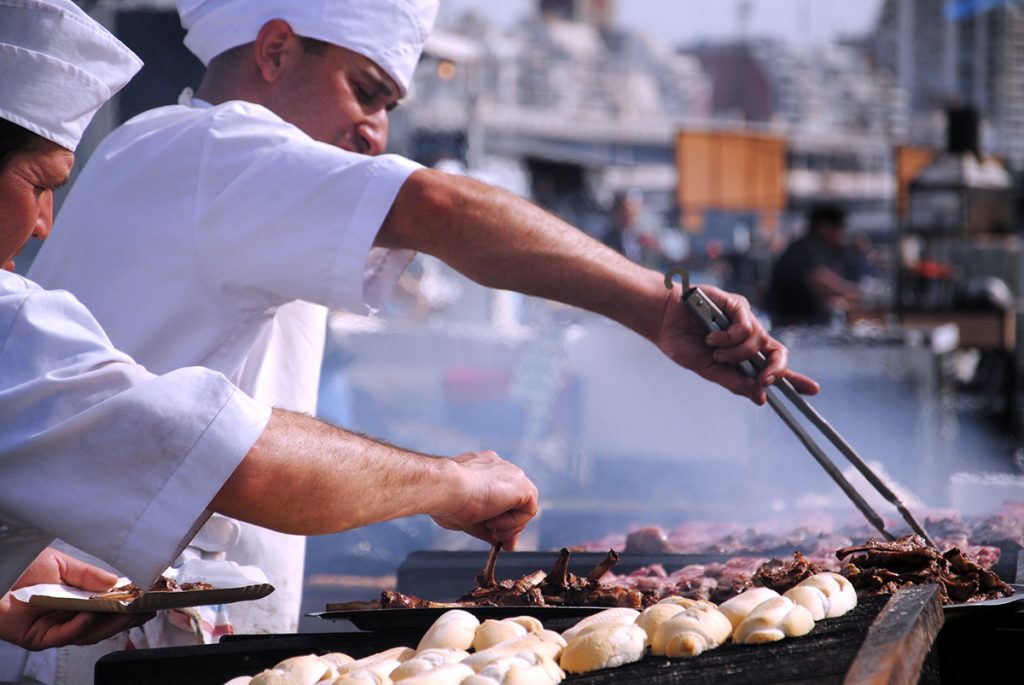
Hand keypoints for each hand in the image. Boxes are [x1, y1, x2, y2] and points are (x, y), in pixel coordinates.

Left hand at [0, 548, 151, 650]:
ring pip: (89, 633)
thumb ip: (88, 575)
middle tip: (148, 609)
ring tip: (128, 611)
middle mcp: (67, 617)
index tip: (149, 597)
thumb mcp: (61, 564)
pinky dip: (82, 626)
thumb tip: (116, 582)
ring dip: (110, 623)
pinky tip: (94, 613)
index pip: (108, 606)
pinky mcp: (39, 639)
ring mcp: (54, 630)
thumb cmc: (20, 567)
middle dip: (127, 618)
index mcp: (74, 600)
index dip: (129, 604)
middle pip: (103, 624)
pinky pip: (66, 635)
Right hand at [431, 451, 539, 549]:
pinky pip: (529, 509)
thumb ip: (484, 525)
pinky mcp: (521, 484)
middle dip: (513, 525)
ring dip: (511, 525)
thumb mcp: (466, 516)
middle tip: (505, 544)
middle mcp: (499, 467)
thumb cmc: (446, 501)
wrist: (444, 488)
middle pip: (516, 500)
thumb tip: (497, 540)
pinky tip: (493, 522)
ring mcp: (511, 473)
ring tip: (491, 529)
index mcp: (483, 469)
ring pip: (524, 504)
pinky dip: (514, 523)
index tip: (496, 536)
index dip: (502, 517)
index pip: (501, 494)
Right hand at [655, 283, 819, 404]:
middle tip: (766, 380)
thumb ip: (734, 382)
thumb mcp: (709, 370)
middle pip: (779, 353)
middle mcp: (749, 338)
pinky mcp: (738, 306)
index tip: (813, 390)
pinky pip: (746, 328)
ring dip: (736, 354)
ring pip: (759, 343)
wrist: (664, 320)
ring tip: (714, 351)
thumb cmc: (683, 343)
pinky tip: (712, 337)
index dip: (795, 379)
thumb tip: (760, 397)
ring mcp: (745, 321)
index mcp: (743, 356)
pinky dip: (729, 338)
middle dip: (777, 370)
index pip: (774, 368)